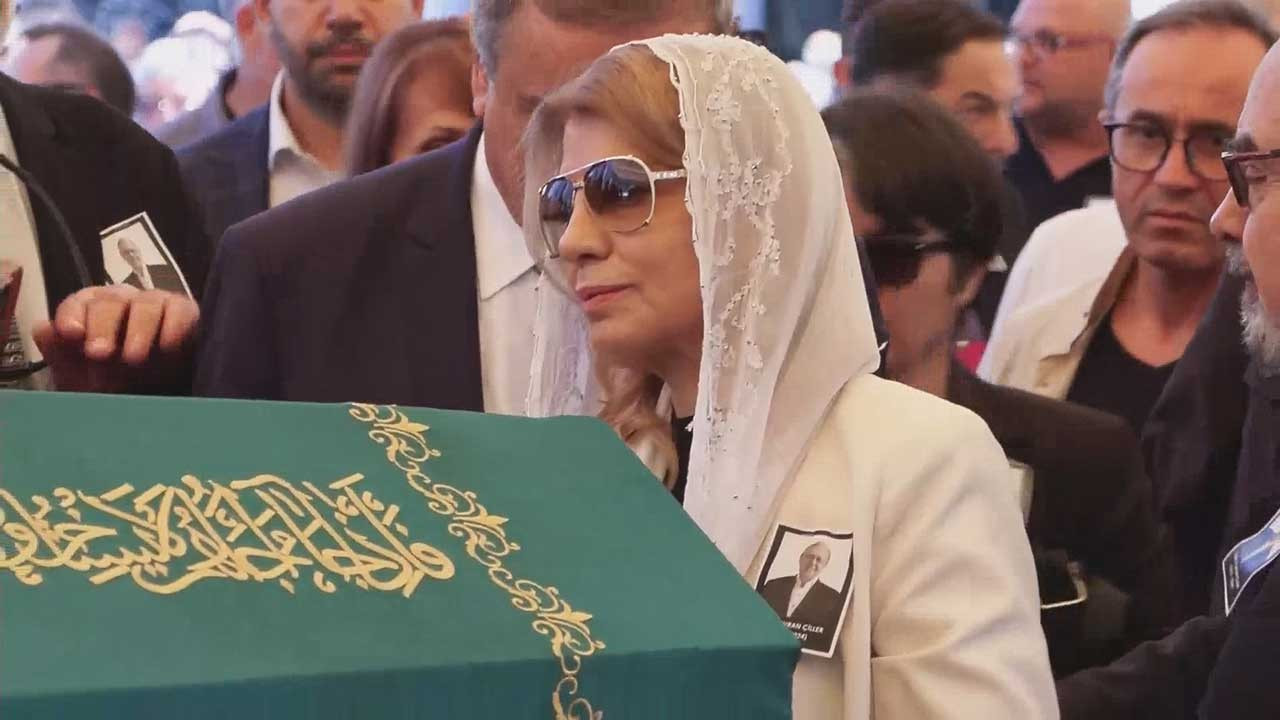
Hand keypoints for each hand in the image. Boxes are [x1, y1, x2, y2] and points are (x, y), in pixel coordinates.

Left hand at [32, 285, 198, 392]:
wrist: (160, 407)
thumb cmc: (117, 390)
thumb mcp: (83, 381)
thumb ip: (61, 355)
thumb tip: (43, 328)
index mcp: (91, 313)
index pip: (78, 304)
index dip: (73, 316)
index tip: (71, 335)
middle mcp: (123, 304)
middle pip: (110, 301)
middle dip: (103, 326)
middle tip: (99, 353)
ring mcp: (156, 306)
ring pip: (145, 303)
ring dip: (138, 329)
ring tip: (133, 359)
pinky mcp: (186, 314)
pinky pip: (180, 310)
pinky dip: (174, 326)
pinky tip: (167, 347)